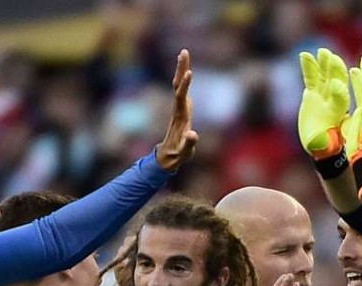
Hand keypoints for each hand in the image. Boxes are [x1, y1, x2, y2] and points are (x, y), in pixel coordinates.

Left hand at [155, 49, 198, 171]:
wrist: (167, 157)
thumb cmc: (177, 155)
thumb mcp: (184, 153)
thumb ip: (188, 144)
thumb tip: (193, 134)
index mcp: (180, 117)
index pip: (181, 97)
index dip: (185, 85)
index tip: (189, 72)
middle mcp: (178, 109)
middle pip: (178, 85)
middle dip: (181, 68)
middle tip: (184, 51)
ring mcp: (180, 108)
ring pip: (179, 85)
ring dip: (182, 69)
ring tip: (184, 53)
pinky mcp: (182, 109)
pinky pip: (182, 90)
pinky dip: (184, 78)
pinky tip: (186, 70)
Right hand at [298, 48, 350, 157]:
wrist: (321, 143)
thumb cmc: (326, 146)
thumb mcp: (326, 146)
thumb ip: (325, 142)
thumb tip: (324, 145)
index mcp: (339, 112)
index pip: (341, 99)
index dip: (339, 92)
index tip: (338, 86)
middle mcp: (333, 100)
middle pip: (336, 81)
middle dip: (334, 70)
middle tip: (332, 59)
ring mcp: (323, 94)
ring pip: (325, 75)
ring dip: (324, 64)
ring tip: (322, 52)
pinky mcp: (313, 92)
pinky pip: (311, 77)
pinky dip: (309, 66)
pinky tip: (304, 55)